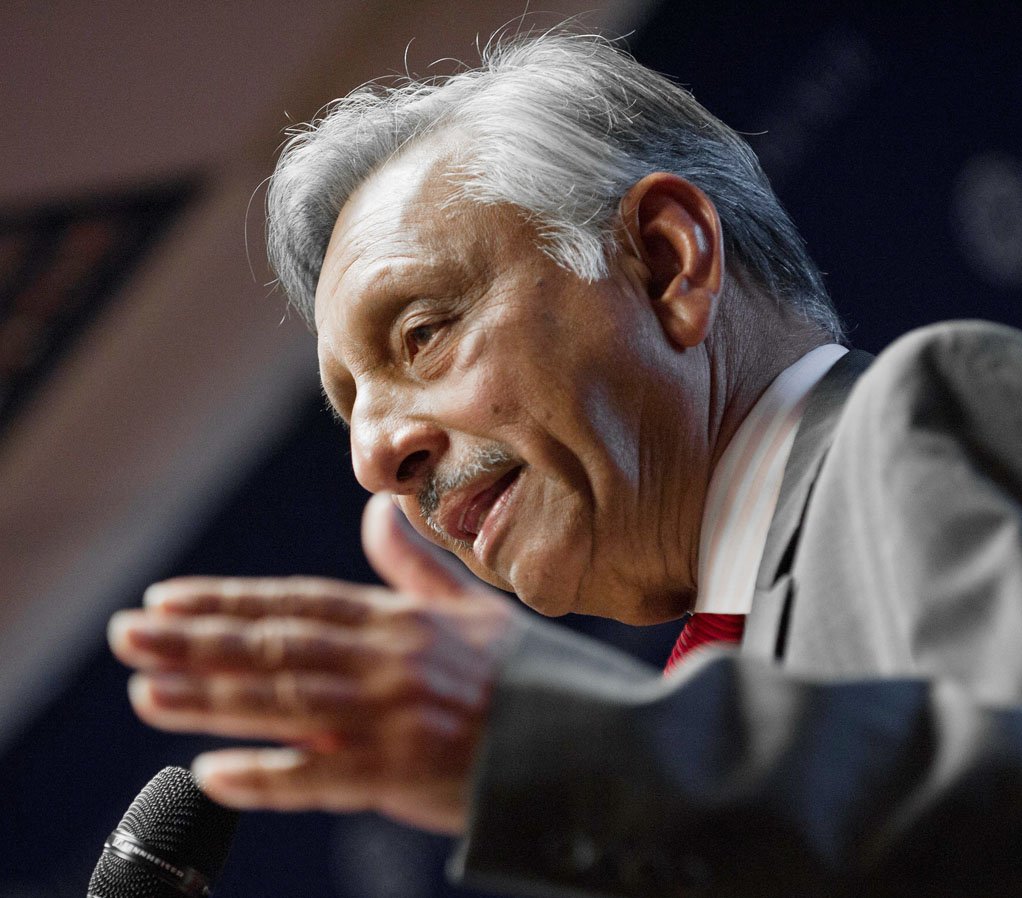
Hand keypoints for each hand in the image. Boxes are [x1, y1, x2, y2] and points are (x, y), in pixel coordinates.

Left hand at [107, 493, 520, 833]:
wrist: (583, 745)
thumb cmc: (529, 677)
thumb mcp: (477, 608)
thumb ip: (417, 567)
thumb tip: (377, 512)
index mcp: (402, 622)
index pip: (300, 604)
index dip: (230, 600)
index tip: (169, 598)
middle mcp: (387, 663)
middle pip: (277, 648)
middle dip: (197, 642)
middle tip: (129, 637)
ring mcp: (391, 720)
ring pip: (284, 704)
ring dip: (210, 698)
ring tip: (146, 692)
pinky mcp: (400, 776)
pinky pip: (320, 777)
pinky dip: (265, 776)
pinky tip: (211, 773)